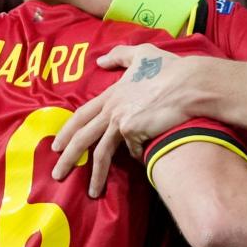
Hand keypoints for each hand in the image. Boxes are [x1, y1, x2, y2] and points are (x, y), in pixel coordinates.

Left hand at [50, 43, 191, 195]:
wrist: (190, 84)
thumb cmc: (171, 69)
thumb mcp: (142, 53)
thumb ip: (120, 55)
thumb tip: (101, 60)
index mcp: (112, 94)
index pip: (82, 114)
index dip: (68, 130)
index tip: (57, 145)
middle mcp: (112, 109)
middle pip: (83, 136)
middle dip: (67, 157)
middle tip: (57, 174)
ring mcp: (122, 121)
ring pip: (102, 153)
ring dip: (96, 175)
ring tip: (93, 193)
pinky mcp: (134, 132)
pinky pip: (135, 152)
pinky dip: (139, 156)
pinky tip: (147, 155)